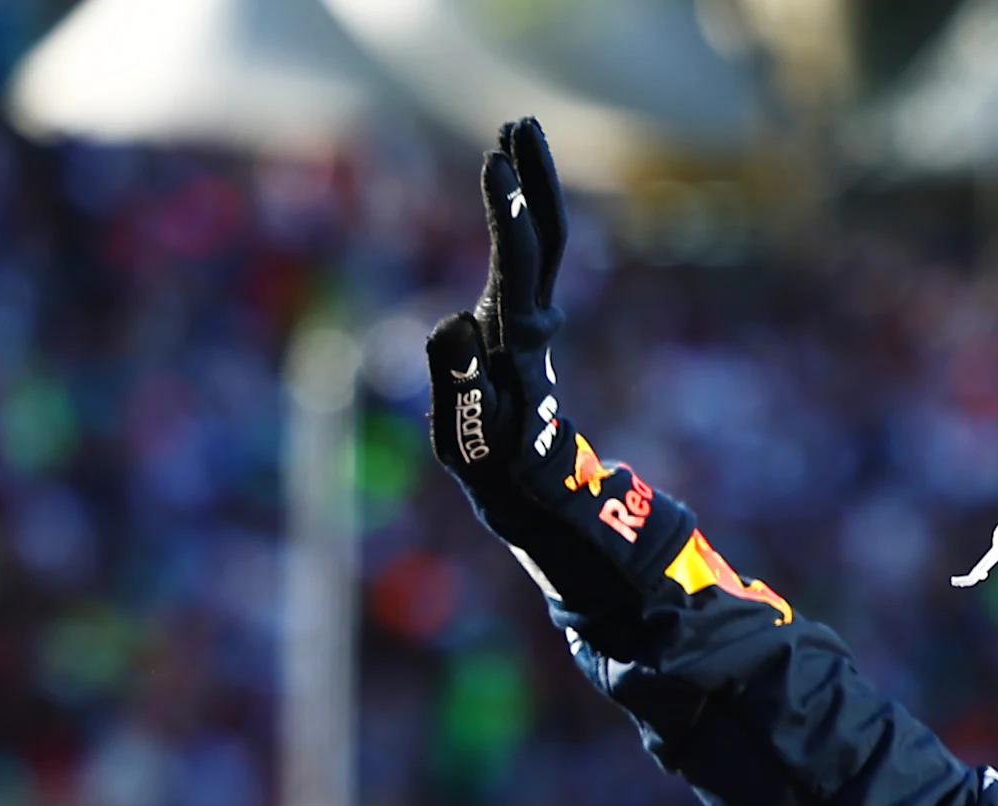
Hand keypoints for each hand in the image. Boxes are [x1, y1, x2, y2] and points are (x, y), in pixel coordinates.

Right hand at [427, 118, 575, 545]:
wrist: (535, 491)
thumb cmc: (494, 469)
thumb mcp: (466, 439)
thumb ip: (457, 383)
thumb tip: (454, 322)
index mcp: (517, 341)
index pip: (516, 263)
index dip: (506, 213)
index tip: (496, 162)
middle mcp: (532, 320)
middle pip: (543, 236)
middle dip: (533, 178)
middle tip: (520, 121)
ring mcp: (532, 318)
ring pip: (540, 240)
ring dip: (530, 186)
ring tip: (514, 134)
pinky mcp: (525, 322)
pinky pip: (527, 255)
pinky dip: (519, 214)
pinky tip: (508, 185)